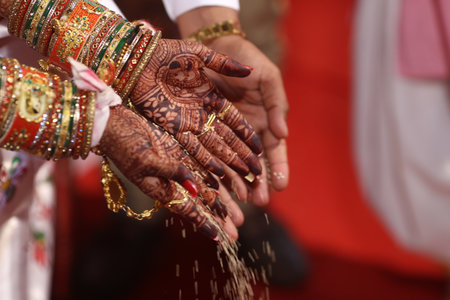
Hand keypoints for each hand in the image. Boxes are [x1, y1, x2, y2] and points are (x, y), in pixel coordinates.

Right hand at [98, 105, 234, 239]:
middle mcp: (172, 179)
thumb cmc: (123, 144)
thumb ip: (171, 172)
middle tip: (238, 230)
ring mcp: (177, 164)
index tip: (220, 238)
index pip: (187, 209)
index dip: (204, 223)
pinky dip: (215, 172)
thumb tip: (194, 189)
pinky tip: (228, 178)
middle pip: (201, 201)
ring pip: (205, 184)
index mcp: (161, 187)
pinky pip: (201, 164)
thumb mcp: (146, 160)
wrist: (111, 123)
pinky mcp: (179, 149)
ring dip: (222, 197)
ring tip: (240, 208)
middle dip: (219, 216)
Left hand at [130, 39, 262, 179]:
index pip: (235, 120)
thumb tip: (249, 71)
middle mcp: (202, 112)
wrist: (139, 57)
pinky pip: (192, 148)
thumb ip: (224, 63)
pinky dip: (206, 161)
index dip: (248, 135)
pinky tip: (218, 174)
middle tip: (257, 172)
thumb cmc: (169, 51)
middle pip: (227, 138)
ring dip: (228, 162)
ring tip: (243, 177)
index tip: (262, 149)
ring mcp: (187, 121)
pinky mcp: (172, 127)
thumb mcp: (200, 53)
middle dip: (242, 155)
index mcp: (211, 95)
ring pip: (213, 146)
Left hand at [177, 8, 288, 204]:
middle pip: (254, 163)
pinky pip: (211, 151)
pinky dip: (215, 168)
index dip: (278, 168)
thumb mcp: (268, 78)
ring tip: (241, 202)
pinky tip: (217, 185)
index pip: (274, 151)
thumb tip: (284, 133)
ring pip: (233, 163)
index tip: (281, 186)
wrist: (216, 46)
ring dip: (238, 183)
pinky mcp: (205, 129)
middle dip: (259, 183)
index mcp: (265, 121)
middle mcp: (246, 133)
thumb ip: (277, 103)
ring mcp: (226, 133)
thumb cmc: (246, 60)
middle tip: (260, 203)